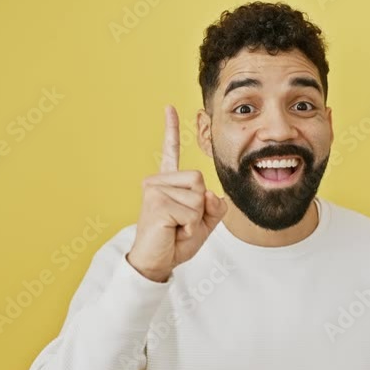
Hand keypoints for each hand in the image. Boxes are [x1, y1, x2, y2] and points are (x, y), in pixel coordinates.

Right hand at [126, 105, 227, 282]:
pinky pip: (192, 211)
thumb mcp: (204, 222)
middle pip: (200, 180)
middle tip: (180, 223)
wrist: (157, 262)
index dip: (171, 129)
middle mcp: (157, 181)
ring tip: (175, 228)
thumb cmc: (176, 241)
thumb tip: (210, 194)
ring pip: (198, 197)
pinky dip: (189, 227)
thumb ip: (215, 205)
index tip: (169, 107)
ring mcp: (155, 189)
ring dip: (194, 219)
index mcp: (167, 182)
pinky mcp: (157, 202)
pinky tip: (172, 230)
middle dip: (200, 208)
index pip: (170, 152)